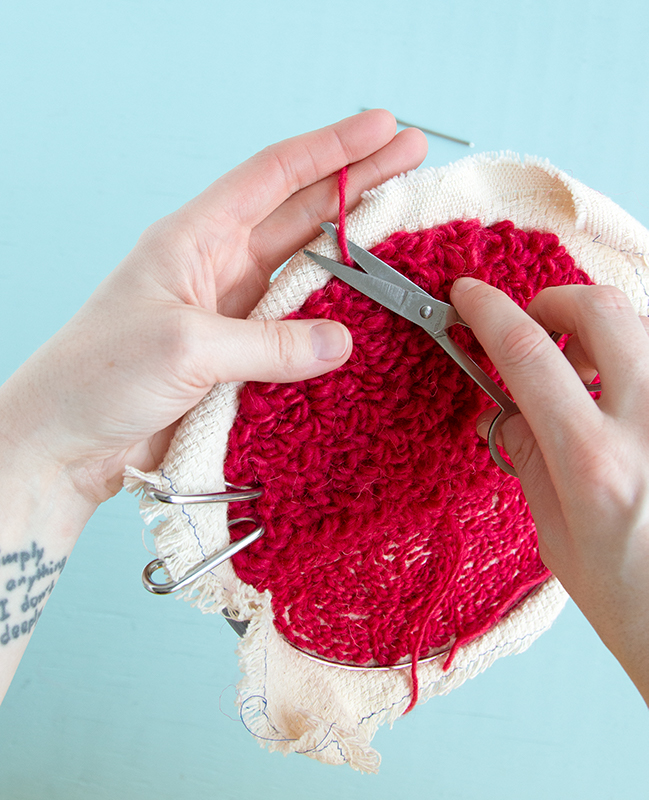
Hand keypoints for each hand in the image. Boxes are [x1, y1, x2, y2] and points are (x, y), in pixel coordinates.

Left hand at [0, 110, 427, 504]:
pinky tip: (368, 315)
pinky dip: (333, 322)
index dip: (331, 149)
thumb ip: (269, 344)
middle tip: (412, 158)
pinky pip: (297, 331)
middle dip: (357, 183)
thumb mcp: (186, 348)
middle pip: (299, 214)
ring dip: (355, 253)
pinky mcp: (239, 358)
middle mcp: (217, 267)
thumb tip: (342, 341)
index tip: (383, 128)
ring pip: (306, 271)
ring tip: (407, 229)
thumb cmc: (99, 375)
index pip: (272, 176)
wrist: (67, 443)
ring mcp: (232, 313)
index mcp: (194, 239)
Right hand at [451, 278, 648, 702]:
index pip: (528, 355)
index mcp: (594, 465)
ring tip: (583, 372)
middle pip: (601, 310)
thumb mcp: (557, 537)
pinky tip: (620, 396)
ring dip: (602, 331)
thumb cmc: (633, 602)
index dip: (489, 312)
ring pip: (643, 325)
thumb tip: (503, 407)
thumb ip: (529, 458)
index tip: (467, 296)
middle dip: (555, 302)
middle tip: (534, 328)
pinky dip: (632, 360)